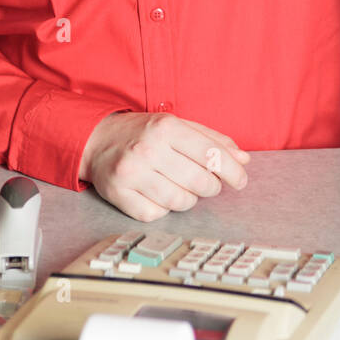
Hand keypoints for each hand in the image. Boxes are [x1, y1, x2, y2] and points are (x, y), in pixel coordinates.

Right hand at [79, 111, 250, 220]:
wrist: (96, 140)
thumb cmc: (143, 133)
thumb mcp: (177, 126)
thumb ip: (212, 140)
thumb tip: (243, 159)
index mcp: (166, 127)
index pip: (212, 155)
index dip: (233, 172)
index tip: (240, 180)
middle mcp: (148, 149)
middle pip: (201, 182)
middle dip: (211, 187)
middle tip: (207, 184)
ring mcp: (132, 174)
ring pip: (181, 202)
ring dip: (188, 199)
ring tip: (181, 187)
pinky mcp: (119, 195)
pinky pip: (157, 214)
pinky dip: (163, 208)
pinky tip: (158, 194)